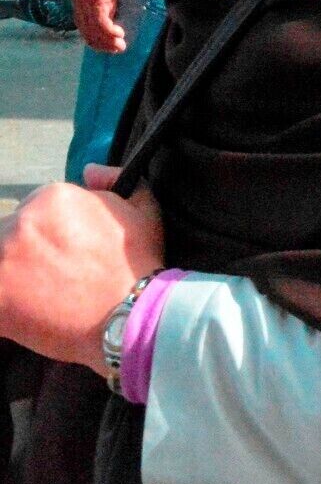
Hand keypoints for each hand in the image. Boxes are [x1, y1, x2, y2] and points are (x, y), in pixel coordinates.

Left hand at [0, 179, 163, 374]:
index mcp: (53, 196)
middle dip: (28, 250)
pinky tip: (29, 310)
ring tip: (41, 294)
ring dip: (14, 274)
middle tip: (54, 274)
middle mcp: (22, 221)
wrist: (130, 313)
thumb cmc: (138, 262)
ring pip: (1, 261)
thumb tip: (89, 170)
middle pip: (11, 233)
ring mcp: (3, 259)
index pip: (36, 209)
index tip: (67, 251)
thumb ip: (115, 180)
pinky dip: (7, 302)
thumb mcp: (144, 209)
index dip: (52, 231)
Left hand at [70, 0, 126, 54]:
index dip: (93, 36)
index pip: (82, 23)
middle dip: (101, 42)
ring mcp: (85, 1)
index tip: (105, 44)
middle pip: (86, 29)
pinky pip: (100, 22)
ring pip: (93, 28)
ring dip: (106, 40)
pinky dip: (109, 31)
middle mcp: (79, 0)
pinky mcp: (94, 0)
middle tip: (116, 49)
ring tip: (120, 46)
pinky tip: (119, 34)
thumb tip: (113, 12)